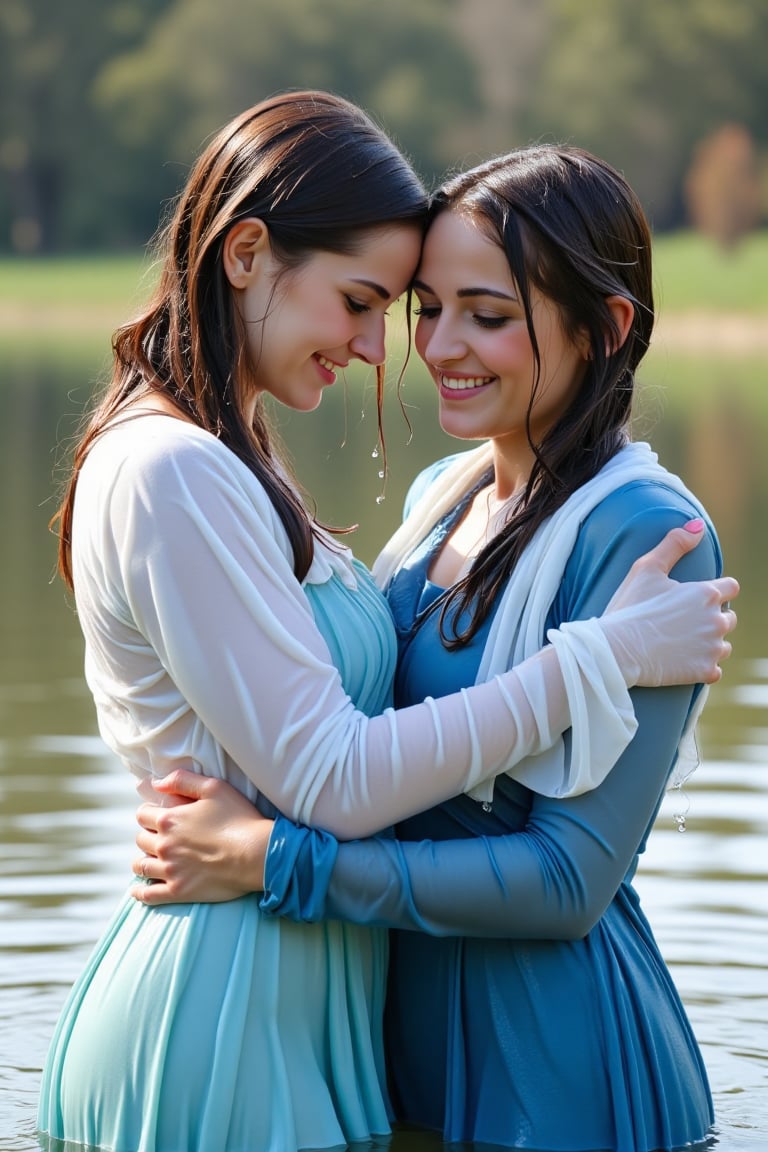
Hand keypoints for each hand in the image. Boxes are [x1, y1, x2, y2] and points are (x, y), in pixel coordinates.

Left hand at [130, 770, 273, 905]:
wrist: (258, 854)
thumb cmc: (239, 818)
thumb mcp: (214, 787)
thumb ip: (182, 780)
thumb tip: (156, 783)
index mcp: (169, 819)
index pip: (143, 814)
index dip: (150, 813)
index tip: (159, 816)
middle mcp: (164, 845)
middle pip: (141, 839)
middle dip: (149, 835)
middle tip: (163, 837)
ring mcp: (170, 870)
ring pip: (141, 866)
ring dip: (144, 860)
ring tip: (154, 859)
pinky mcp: (178, 891)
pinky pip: (148, 894)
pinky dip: (139, 892)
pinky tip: (138, 889)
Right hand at [599, 519, 737, 686]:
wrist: (615, 650)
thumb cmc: (628, 607)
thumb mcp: (646, 567)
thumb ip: (674, 544)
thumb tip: (698, 526)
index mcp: (706, 593)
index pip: (731, 588)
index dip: (714, 591)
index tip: (695, 599)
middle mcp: (716, 620)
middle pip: (729, 617)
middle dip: (711, 618)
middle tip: (682, 623)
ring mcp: (712, 648)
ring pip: (723, 645)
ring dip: (708, 643)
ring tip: (681, 643)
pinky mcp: (704, 671)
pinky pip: (715, 670)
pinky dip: (702, 666)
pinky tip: (682, 661)